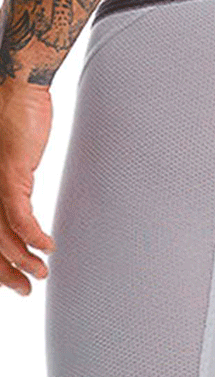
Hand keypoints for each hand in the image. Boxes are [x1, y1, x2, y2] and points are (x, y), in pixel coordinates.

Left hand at [0, 79, 54, 295]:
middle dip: (5, 272)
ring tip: (40, 274)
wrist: (19, 88)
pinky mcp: (9, 176)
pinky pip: (20, 218)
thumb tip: (23, 212)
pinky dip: (33, 237)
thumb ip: (13, 189)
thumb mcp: (12, 164)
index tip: (12, 279)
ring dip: (23, 261)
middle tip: (25, 288)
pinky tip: (47, 247)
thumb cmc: (15, 120)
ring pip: (1, 237)